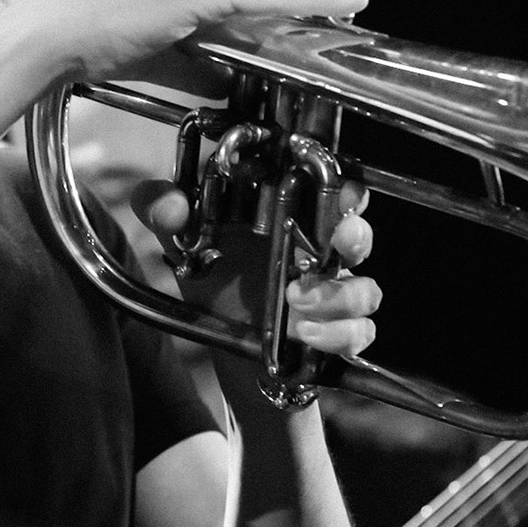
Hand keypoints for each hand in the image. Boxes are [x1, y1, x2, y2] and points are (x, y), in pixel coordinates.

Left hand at [133, 173, 380, 359]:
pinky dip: (338, 334)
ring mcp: (331, 293)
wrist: (220, 338)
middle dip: (356, 235)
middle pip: (359, 234)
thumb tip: (171, 206)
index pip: (334, 190)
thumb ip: (162, 209)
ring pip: (365, 289)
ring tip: (296, 300)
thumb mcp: (180, 238)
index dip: (346, 188)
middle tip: (339, 240)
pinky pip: (359, 332)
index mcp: (290, 216)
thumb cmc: (212, 273)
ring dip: (339, 295)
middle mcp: (318, 251)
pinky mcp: (334, 332)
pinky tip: (304, 333)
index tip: (340, 191)